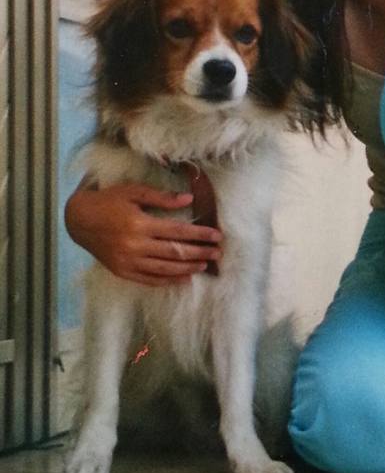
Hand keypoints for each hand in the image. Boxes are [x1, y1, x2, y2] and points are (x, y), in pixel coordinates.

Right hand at [65, 182, 222, 286]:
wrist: (78, 220)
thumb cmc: (108, 201)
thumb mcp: (133, 192)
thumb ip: (161, 197)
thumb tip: (188, 200)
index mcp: (139, 224)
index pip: (178, 232)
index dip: (200, 234)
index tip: (217, 235)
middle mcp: (135, 245)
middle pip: (175, 252)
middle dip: (200, 253)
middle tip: (218, 253)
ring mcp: (128, 261)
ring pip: (165, 269)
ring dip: (188, 268)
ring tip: (205, 265)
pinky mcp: (122, 271)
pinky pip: (149, 280)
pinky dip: (168, 280)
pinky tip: (184, 278)